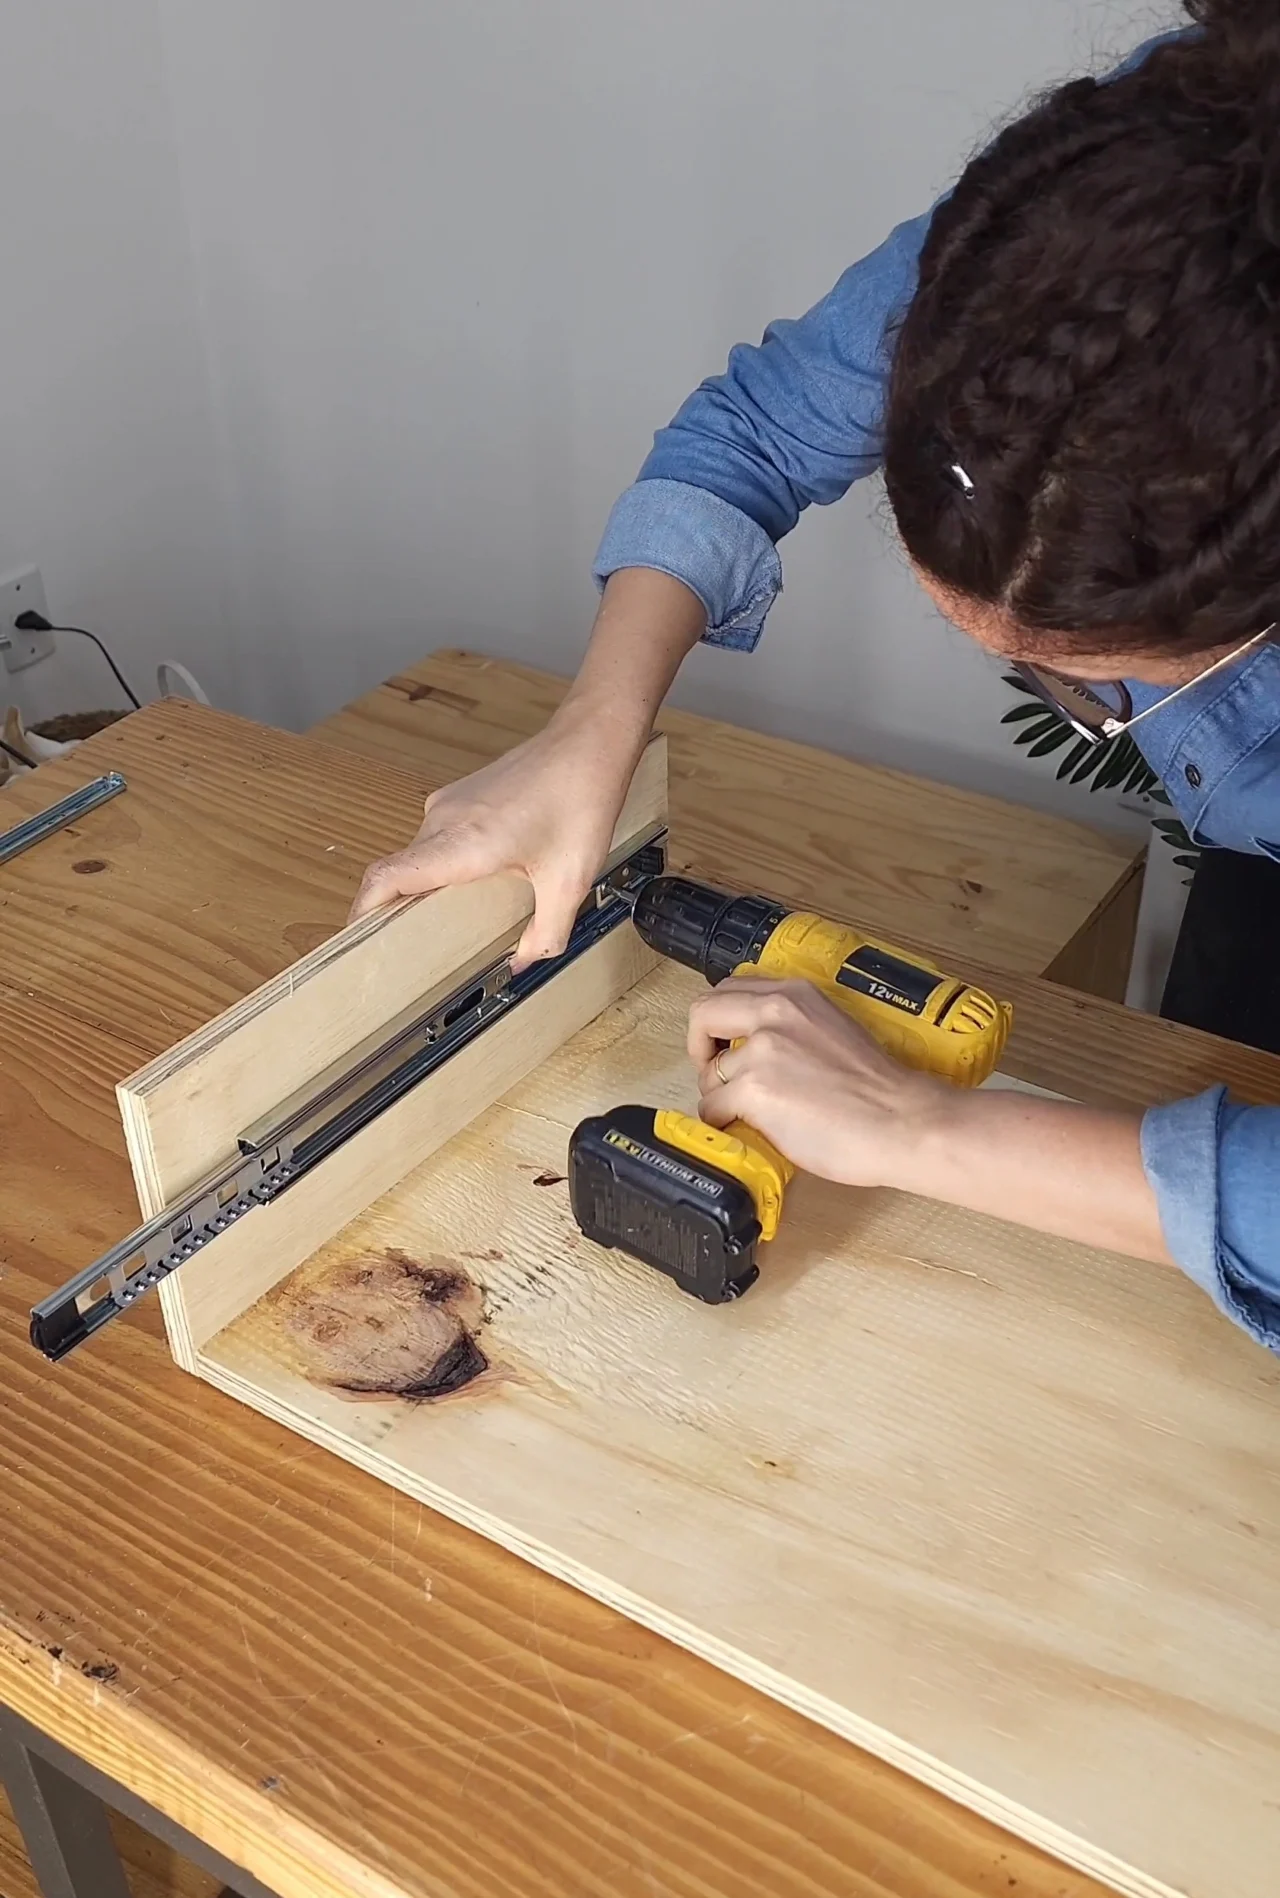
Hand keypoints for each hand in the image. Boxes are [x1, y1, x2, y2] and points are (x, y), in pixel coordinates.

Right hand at [348, 708, 639, 968]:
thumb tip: (525, 960)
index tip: (358, 939)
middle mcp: (444, 820)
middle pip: (397, 872)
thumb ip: (546, 933)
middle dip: (394, 909)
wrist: (587, 744)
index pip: (385, 877)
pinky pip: (436, 837)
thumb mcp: (570, 883)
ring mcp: (449, 804)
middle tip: (406, 946)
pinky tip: (474, 879)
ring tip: (446, 916)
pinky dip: (441, 863)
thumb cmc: (579, 800)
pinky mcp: (461, 795)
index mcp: (461, 843)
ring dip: (424, 885)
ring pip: (417, 854)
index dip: (362, 911)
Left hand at [687, 976, 950, 1187]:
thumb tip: (753, 1047)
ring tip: (755, 1113)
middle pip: (703, 1014)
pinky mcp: (755, 1091)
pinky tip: (752, 1129)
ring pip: (709, 1072)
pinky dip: (724, 1122)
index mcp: (796, 994)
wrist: (904, 1122)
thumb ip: (792, 1025)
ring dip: (722, 1095)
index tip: (726, 1045)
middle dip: (701, 1047)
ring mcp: (762, 1051)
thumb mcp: (832, 1029)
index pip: (729, 989)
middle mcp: (775, 1012)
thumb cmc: (880, 1090)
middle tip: (717, 1076)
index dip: (719, 1021)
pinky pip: (712, 1108)